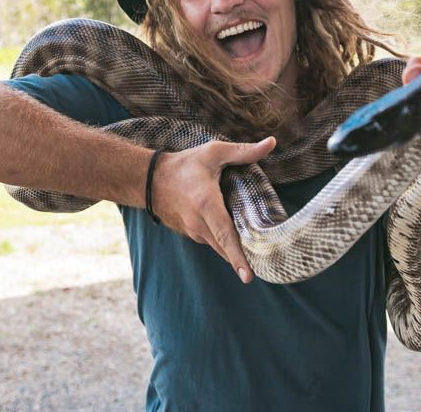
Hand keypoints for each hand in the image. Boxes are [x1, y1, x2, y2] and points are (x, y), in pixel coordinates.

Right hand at [150, 136, 276, 283]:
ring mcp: (193, 232)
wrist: (150, 179)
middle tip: (267, 265)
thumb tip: (271, 143)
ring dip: (237, 250)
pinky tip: (239, 236)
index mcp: (206, 204)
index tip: (248, 277)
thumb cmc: (184, 165)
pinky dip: (226, 243)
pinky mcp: (191, 234)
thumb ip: (243, 151)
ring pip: (220, 246)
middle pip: (226, 248)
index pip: (225, 235)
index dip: (238, 257)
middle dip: (246, 259)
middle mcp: (199, 223)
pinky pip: (213, 242)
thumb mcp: (214, 153)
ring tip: (259, 251)